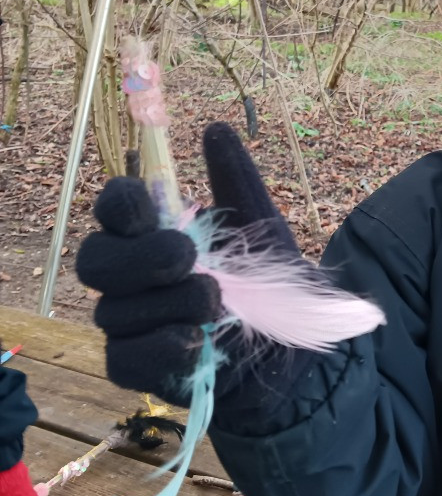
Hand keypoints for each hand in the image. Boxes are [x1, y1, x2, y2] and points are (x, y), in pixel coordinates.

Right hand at [75, 123, 301, 404]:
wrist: (291, 353)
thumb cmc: (269, 286)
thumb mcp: (262, 228)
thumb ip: (236, 181)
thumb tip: (215, 128)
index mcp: (153, 233)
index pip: (113, 210)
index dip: (119, 205)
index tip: (147, 210)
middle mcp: (130, 278)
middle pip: (95, 260)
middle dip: (139, 257)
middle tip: (187, 258)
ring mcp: (128, 324)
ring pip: (115, 310)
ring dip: (170, 303)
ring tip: (217, 305)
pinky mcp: (136, 367)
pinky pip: (125, 358)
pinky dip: (161, 348)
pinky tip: (196, 343)